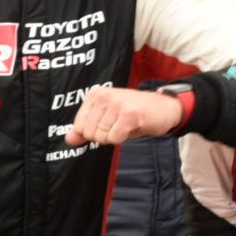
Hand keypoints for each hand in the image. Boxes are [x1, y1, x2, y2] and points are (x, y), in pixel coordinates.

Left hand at [65, 85, 184, 146]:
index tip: (109, 123)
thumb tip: (69, 140)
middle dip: (105, 136)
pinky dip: (123, 138)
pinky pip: (115, 138)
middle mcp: (104, 96)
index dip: (94, 132)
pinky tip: (133, 127)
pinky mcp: (129, 114)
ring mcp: (117, 104)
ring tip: (127, 125)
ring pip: (102, 137)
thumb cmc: (136, 114)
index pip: (79, 126)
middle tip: (120, 125)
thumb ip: (85, 128)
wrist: (165, 108)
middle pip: (89, 133)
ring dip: (115, 137)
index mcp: (95, 95)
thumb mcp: (107, 119)